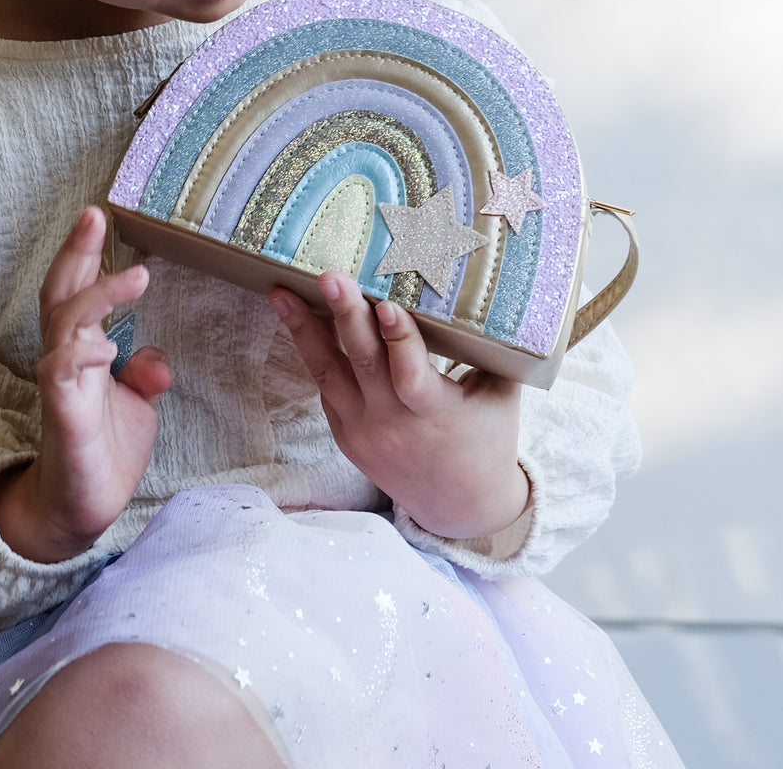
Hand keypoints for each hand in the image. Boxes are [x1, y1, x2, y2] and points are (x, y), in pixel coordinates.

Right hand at [0, 207, 172, 562]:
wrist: (82, 506)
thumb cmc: (105, 448)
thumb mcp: (138, 404)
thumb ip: (146, 373)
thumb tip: (156, 357)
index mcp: (84, 350)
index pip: (78, 290)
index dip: (84, 253)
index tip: (97, 216)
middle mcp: (67, 359)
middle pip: (61, 294)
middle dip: (76, 253)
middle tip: (93, 216)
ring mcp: (62, 386)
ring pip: (64, 326)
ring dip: (97, 297)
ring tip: (136, 278)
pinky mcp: (63, 415)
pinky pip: (61, 375)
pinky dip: (81, 356)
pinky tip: (105, 349)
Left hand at [268, 272, 528, 539]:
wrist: (458, 506)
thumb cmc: (488, 439)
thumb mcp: (501, 398)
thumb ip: (494, 351)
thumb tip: (491, 292)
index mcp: (436, 415)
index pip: (411, 375)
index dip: (399, 339)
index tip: (387, 303)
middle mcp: (392, 424)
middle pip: (363, 363)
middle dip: (345, 315)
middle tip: (330, 277)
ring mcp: (361, 430)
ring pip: (328, 372)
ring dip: (304, 329)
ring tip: (281, 293)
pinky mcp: (343, 432)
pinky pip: (326, 384)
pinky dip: (313, 349)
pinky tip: (298, 314)